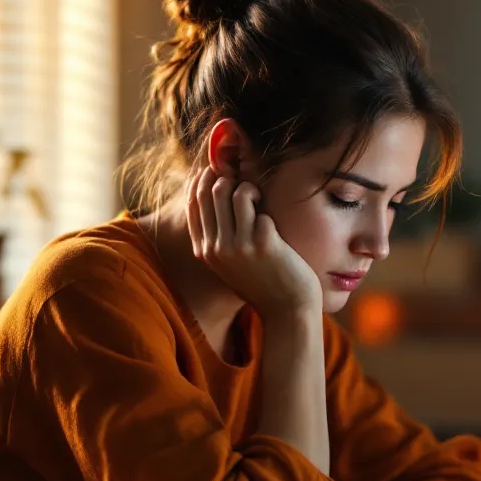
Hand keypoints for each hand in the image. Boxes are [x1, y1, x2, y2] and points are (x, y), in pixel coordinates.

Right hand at [187, 168, 321, 317]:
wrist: (287, 310)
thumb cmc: (262, 283)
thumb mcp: (229, 264)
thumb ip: (218, 238)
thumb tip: (214, 197)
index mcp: (204, 252)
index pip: (193, 204)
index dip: (202, 181)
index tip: (214, 170)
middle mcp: (216, 248)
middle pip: (212, 193)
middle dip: (227, 178)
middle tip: (242, 180)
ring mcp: (238, 246)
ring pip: (234, 194)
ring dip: (249, 189)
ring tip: (258, 198)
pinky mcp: (262, 243)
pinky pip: (259, 209)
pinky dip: (266, 211)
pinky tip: (273, 224)